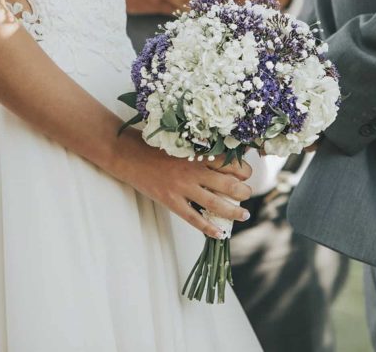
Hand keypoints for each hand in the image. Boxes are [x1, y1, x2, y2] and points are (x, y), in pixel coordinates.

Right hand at [110, 128, 252, 238]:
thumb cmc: (154, 144)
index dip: (244, 170)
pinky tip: (220, 234)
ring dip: (234, 211)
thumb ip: (201, 149)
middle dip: (244, 192)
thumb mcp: (181, 141)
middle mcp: (194, 170)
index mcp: (198, 153)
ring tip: (245, 215)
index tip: (247, 174)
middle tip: (248, 194)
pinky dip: (209, 228)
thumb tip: (222, 155)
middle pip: (229, 184)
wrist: (127, 152)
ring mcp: (182, 188)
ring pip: (216, 204)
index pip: (231, 163)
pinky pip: (194, 218)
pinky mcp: (170, 201)